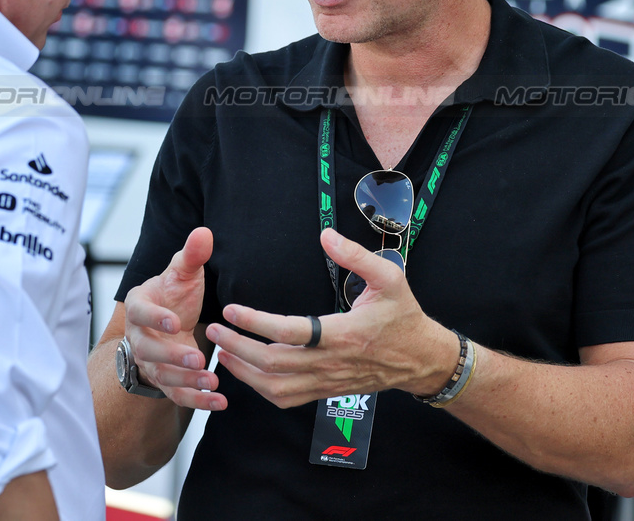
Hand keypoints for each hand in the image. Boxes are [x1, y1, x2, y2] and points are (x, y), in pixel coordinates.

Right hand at [122, 227, 225, 410]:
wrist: (169, 321)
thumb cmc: (175, 294)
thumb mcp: (183, 273)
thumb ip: (192, 255)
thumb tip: (205, 232)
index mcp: (140, 305)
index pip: (141, 313)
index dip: (155, 318)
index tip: (174, 322)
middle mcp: (140, 337)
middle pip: (149, 351)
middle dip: (173, 356)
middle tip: (198, 357)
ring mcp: (151, 362)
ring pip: (164, 376)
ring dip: (187, 381)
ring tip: (212, 382)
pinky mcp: (166, 381)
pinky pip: (177, 394)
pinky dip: (198, 400)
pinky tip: (219, 401)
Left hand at [205, 228, 459, 408]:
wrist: (420, 359)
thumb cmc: (403, 316)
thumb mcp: (389, 277)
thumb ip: (356, 256)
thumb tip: (325, 235)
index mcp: (342, 334)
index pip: (289, 332)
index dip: (255, 322)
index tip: (230, 309)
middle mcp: (329, 362)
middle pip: (273, 363)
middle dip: (237, 347)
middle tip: (213, 330)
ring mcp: (326, 381)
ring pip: (274, 387)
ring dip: (243, 371)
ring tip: (221, 351)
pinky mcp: (325, 391)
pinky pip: (286, 398)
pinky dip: (259, 388)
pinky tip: (245, 371)